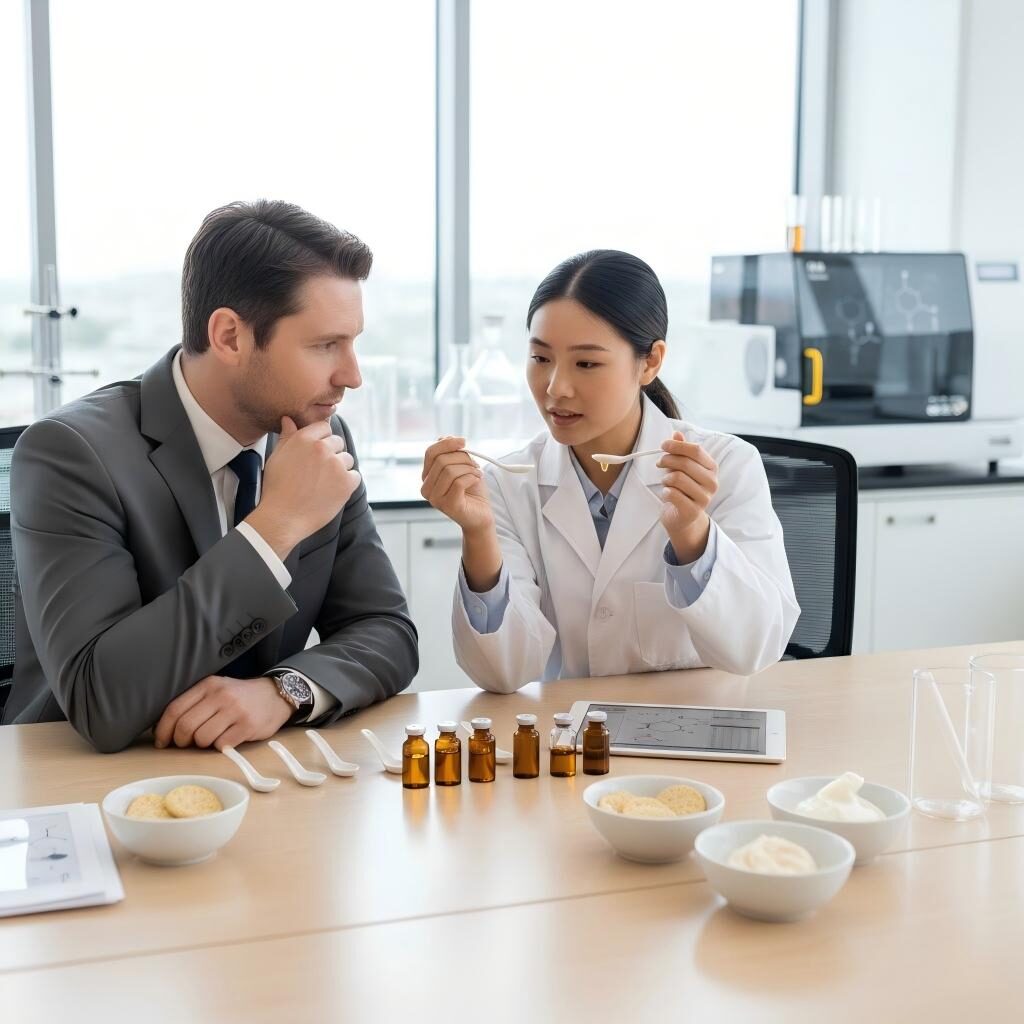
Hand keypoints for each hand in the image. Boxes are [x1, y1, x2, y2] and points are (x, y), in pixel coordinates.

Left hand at [153, 675, 292, 750]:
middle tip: (185, 744)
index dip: (163, 729)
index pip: (174, 709)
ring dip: (202, 745)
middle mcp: (220, 695)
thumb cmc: (239, 697)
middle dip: (180, 741)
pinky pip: (221, 745)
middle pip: (185, 726)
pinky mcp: (247, 726)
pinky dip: (220, 747)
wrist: (275, 695)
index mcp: (208, 685)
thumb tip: (165, 729)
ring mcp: (235, 710)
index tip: (161, 741)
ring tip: (210, 739)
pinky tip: (227, 739)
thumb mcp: (216, 690)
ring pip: (202, 738)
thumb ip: (194, 703)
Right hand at [247, 416, 360, 558]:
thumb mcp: (276, 457)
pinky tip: (332, 491)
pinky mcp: (347, 483)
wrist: (282, 517)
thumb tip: (289, 419)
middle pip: (338, 442)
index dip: (321, 439)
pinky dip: (347, 483)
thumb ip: (287, 437)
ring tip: (323, 483)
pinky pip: (355, 476)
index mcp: (304, 439)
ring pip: (347, 459)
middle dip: (331, 453)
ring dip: (340, 468)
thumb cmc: (276, 488)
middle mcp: (322, 448)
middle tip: (318, 472)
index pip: (324, 427)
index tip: (315, 453)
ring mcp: (336, 465)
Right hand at [420, 436, 494, 535]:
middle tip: (476, 465)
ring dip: (469, 469)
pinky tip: (476, 480)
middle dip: (463, 458)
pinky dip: (471, 478)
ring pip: (449, 471)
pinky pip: (458, 482)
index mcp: (427, 477)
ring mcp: (435, 499)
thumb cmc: (472, 491)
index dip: (447, 444)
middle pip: (441, 461)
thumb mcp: (463, 466)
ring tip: (477, 474)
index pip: (430, 453)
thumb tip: (444, 437)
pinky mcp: (447, 506)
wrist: (481, 515)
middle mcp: (427, 488)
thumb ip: (453, 453)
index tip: (464, 441)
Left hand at [657, 430, 717, 562]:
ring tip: (666, 482)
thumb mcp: (682, 468)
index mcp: (711, 468)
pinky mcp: (693, 511)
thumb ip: (681, 451)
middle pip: (685, 463)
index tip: (663, 445)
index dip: (677, 446)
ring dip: (665, 478)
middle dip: (667, 460)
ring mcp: (704, 498)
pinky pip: (672, 494)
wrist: (684, 518)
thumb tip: (676, 434)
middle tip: (659, 463)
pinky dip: (665, 492)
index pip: (696, 450)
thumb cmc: (682, 489)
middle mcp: (712, 482)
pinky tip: (667, 494)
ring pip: (677, 478)